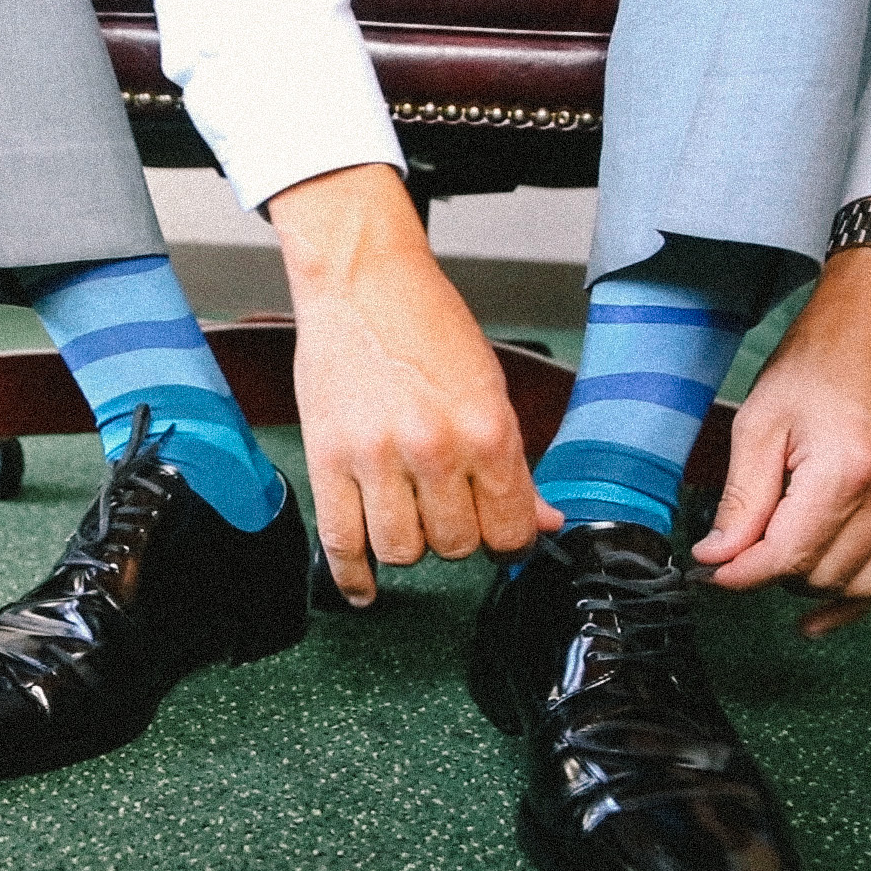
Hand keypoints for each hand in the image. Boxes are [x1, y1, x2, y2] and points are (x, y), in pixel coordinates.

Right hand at [268, 165, 561, 606]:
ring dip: (409, 545)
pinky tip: (364, 588)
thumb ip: (514, 464)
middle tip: (449, 509)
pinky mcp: (326, 459)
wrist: (362, 281)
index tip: (499, 533)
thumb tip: (544, 523)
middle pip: (456, 546)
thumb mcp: (490, 389)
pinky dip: (353, 578)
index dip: (509, 540)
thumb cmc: (427, 326)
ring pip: (402, 551)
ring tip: (409, 517)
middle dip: (457, 537)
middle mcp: (433, 448)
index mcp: (486, 429)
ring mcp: (376, 456)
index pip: (510, 529)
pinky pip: (341, 542)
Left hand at [689, 241, 870, 636]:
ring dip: (807, 586)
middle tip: (732, 555)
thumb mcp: (758, 423)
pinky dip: (854, 595)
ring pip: (858, 584)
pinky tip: (818, 613)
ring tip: (771, 564)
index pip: (788, 554)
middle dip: (769, 574)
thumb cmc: (816, 363)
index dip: (739, 573)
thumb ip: (742, 499)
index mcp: (847, 469)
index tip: (707, 572)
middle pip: (821, 575)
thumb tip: (718, 557)